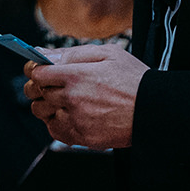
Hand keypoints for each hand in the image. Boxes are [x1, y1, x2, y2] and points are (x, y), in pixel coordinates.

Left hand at [22, 44, 146, 148]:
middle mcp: (72, 99)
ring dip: (46, 105)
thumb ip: (74, 53)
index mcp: (76, 75)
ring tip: (61, 100)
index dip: (36, 69)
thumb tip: (47, 53)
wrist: (153, 112)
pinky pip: (55, 131)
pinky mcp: (82, 137)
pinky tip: (68, 115)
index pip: (38, 72)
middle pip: (36, 93)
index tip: (39, 69)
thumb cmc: (134, 81)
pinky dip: (56, 123)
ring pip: (42, 113)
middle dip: (39, 86)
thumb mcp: (108, 53)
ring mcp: (76, 120)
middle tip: (49, 84)